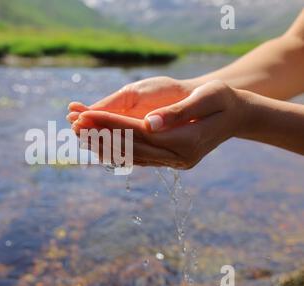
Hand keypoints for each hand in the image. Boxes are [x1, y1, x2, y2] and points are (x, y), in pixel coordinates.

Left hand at [71, 80, 247, 168]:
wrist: (236, 116)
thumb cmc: (223, 100)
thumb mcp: (208, 98)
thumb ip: (180, 112)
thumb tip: (150, 123)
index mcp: (186, 142)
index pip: (140, 134)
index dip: (112, 124)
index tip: (87, 115)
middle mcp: (178, 158)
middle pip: (131, 148)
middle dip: (101, 135)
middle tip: (74, 126)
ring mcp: (174, 163)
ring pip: (132, 157)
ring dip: (104, 146)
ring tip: (79, 135)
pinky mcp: (169, 161)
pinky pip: (138, 158)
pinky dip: (116, 151)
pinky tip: (98, 143)